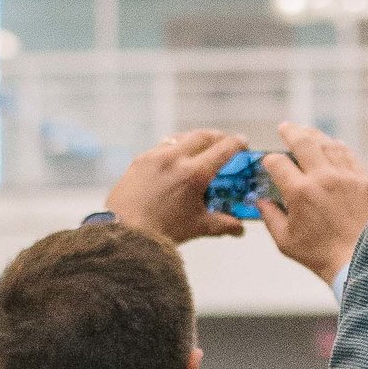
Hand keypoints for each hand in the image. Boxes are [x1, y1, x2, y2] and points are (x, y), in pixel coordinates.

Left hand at [108, 129, 250, 244]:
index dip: (237, 143)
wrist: (124, 232)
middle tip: (224, 142)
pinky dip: (174, 148)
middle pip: (203, 136)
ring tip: (200, 146)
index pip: (224, 149)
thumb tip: (240, 228)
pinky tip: (174, 159)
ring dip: (194, 138)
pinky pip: (161, 147)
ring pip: (180, 137)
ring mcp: (155, 156)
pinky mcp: (139, 160)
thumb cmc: (163, 231)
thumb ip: (223, 224)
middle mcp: (175, 158)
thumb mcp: (198, 227)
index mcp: (194, 173)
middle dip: (217, 136)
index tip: (243, 143)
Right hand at [256, 125, 367, 290]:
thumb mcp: (285, 241)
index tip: (269, 164)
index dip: (269, 161)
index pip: (278, 163)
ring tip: (306, 132)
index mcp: (299, 192)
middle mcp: (323, 178)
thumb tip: (261, 201)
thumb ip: (270, 217)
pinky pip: (349, 155)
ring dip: (314, 135)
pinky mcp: (364, 180)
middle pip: (303, 142)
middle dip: (290, 132)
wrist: (362, 261)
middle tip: (284, 127)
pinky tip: (332, 145)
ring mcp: (346, 177)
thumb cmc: (320, 255)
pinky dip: (337, 147)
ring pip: (328, 144)